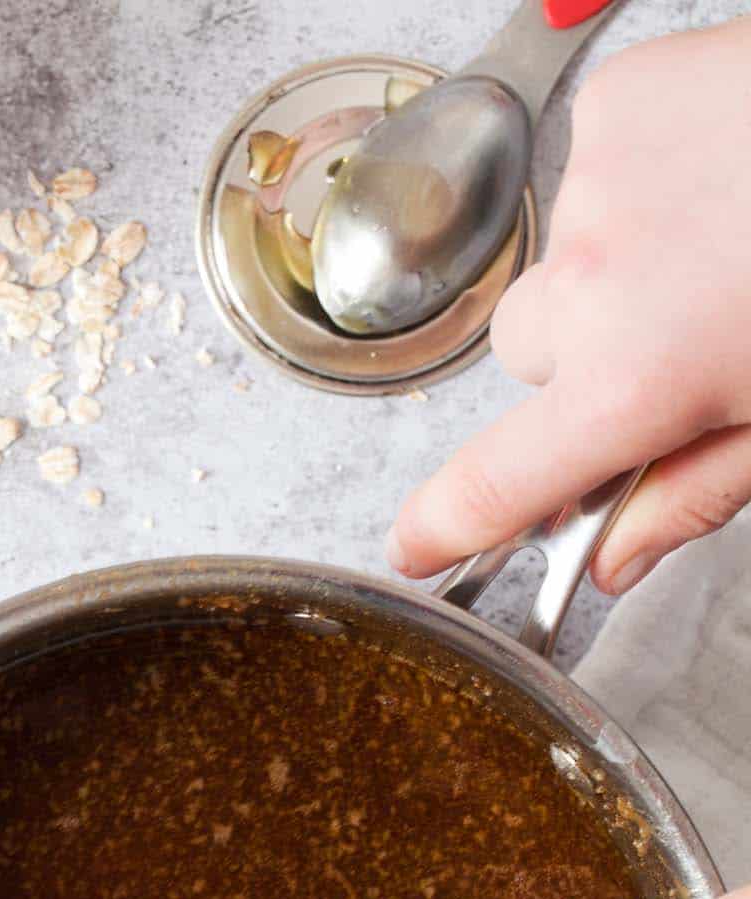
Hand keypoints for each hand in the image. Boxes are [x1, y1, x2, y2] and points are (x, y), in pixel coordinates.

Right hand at [387, 20, 750, 593]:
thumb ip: (692, 495)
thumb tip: (614, 559)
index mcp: (634, 388)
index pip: (495, 484)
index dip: (445, 525)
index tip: (417, 548)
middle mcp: (590, 290)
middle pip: (533, 363)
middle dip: (586, 370)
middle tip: (681, 348)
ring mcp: (593, 188)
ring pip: (564, 269)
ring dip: (617, 274)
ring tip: (717, 243)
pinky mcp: (613, 105)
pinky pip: (589, 177)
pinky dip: (635, 190)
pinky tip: (712, 178)